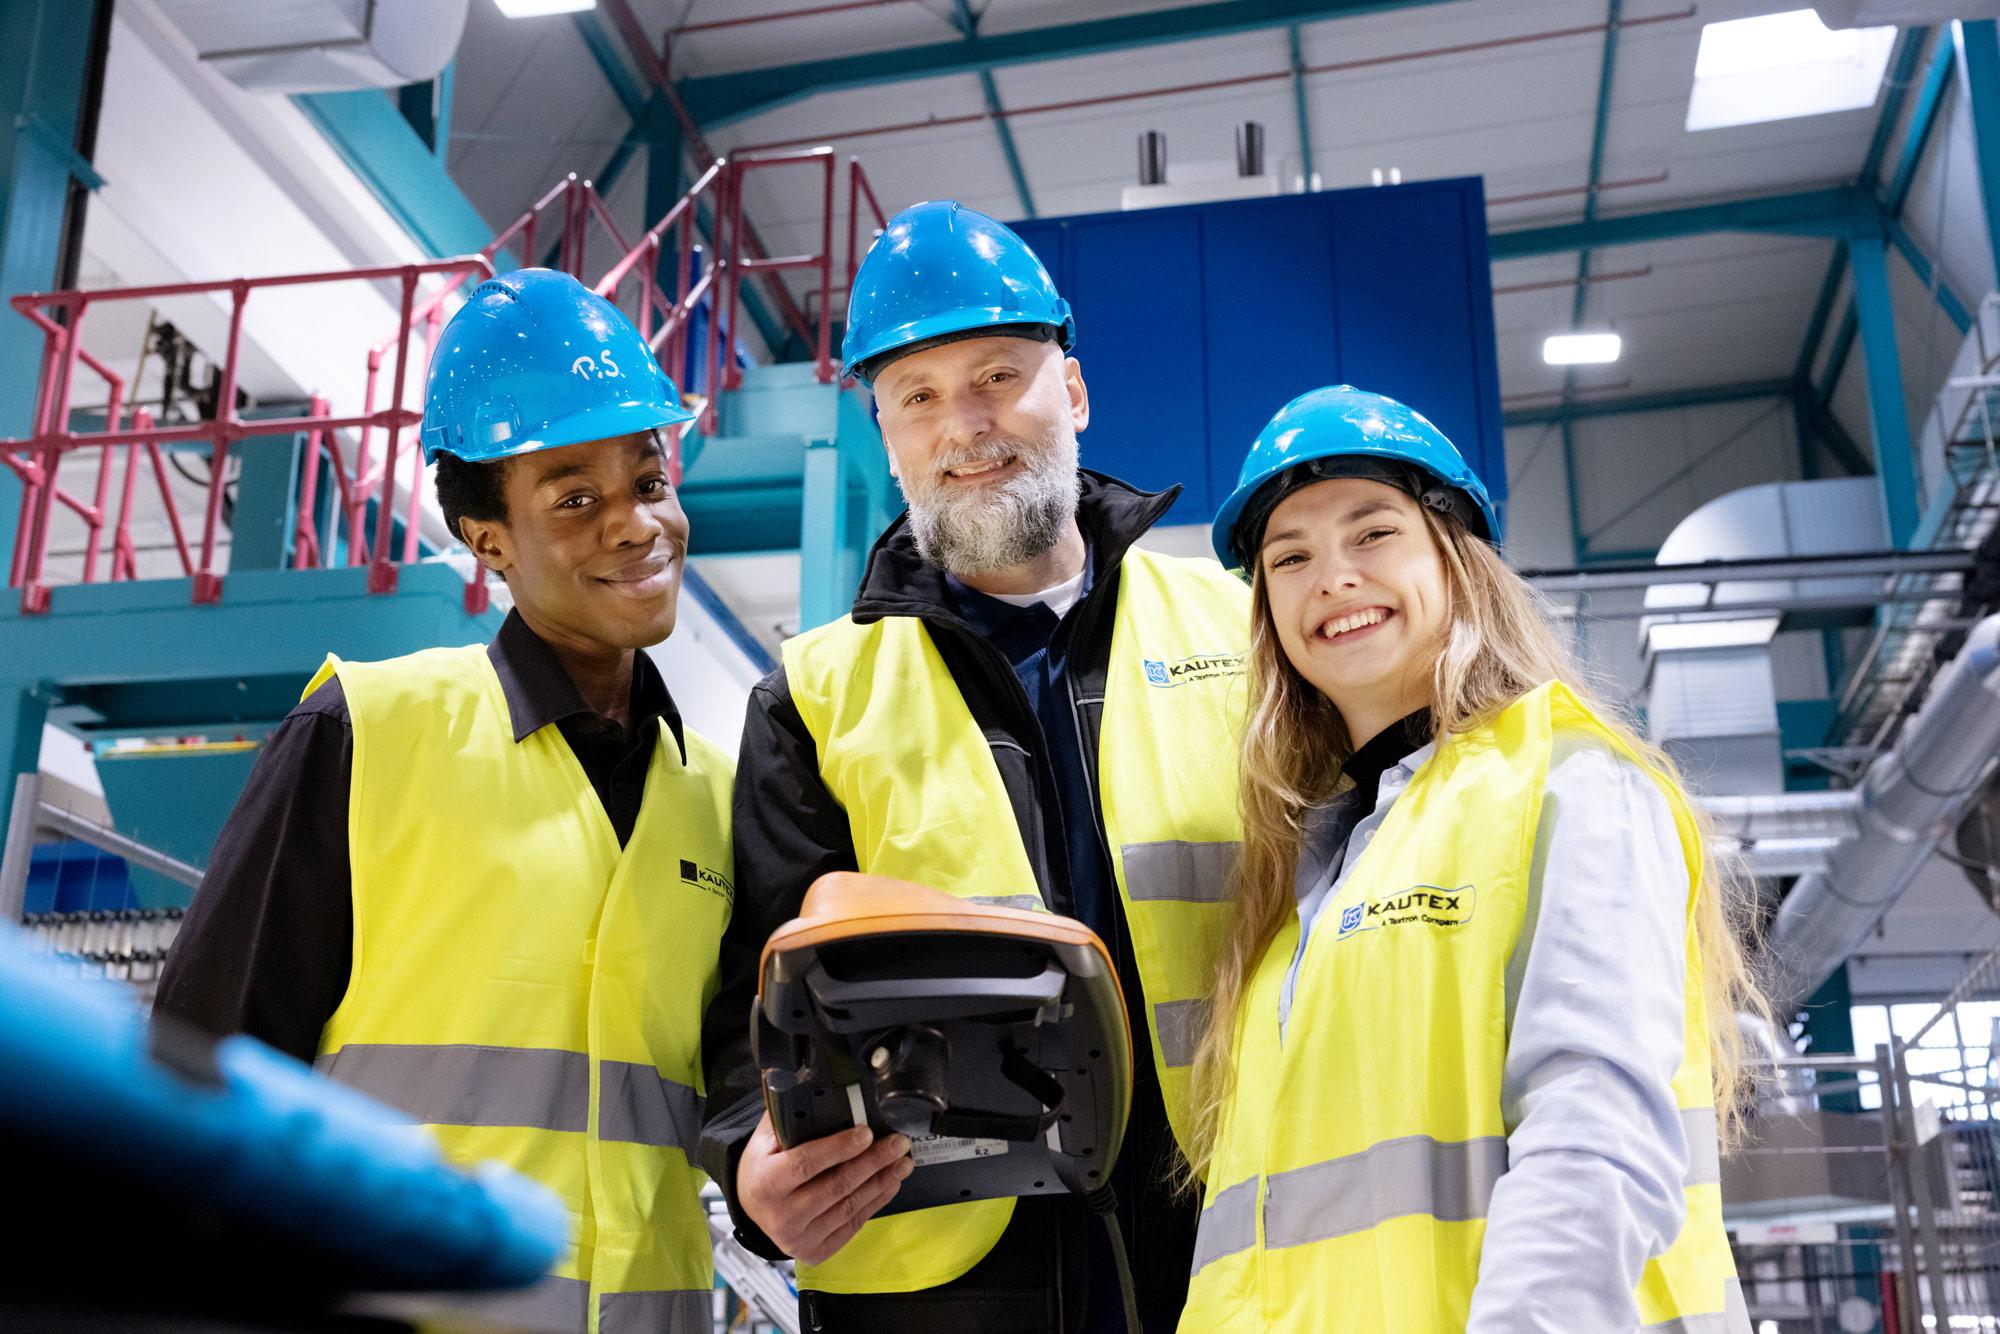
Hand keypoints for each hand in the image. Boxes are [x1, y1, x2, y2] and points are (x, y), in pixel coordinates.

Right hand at [737, 1112, 912, 1264]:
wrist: (752, 1208)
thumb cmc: (764, 1166)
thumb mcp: (766, 1139)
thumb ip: (789, 1114)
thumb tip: (807, 1079)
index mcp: (766, 1183)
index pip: (806, 1164)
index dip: (839, 1148)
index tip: (866, 1133)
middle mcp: (782, 1215)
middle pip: (837, 1186)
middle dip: (873, 1162)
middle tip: (898, 1143)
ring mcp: (799, 1238)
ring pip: (850, 1206)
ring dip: (882, 1181)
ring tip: (902, 1161)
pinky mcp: (816, 1251)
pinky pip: (852, 1225)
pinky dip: (875, 1202)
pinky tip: (889, 1183)